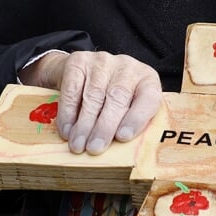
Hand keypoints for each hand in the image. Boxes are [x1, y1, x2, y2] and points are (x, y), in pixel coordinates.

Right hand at [19, 50, 160, 154]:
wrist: (81, 73)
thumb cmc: (110, 101)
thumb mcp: (127, 110)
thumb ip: (128, 125)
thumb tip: (120, 153)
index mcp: (147, 80)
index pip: (149, 98)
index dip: (136, 118)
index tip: (122, 137)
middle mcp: (128, 67)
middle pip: (117, 97)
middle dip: (104, 126)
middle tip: (94, 148)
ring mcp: (102, 61)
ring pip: (94, 95)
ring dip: (84, 124)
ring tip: (78, 145)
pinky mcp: (79, 61)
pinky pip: (73, 89)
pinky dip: (68, 113)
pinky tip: (67, 130)